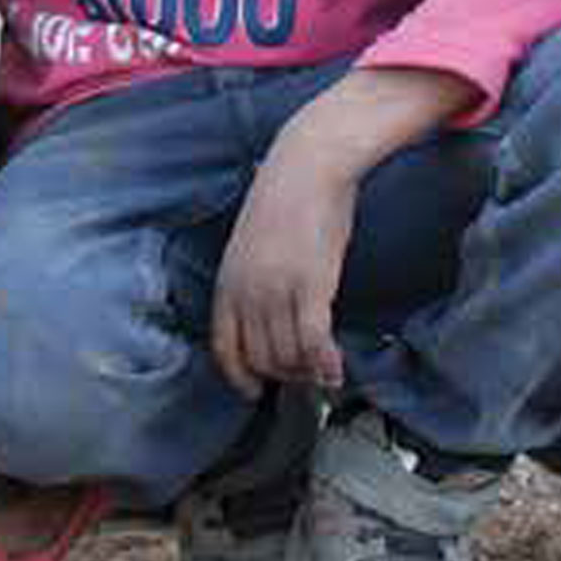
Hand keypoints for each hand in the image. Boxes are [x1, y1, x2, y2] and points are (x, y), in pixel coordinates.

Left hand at [210, 142, 355, 395]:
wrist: (306, 169)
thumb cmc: (286, 203)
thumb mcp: (252, 248)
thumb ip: (252, 282)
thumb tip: (266, 315)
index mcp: (227, 282)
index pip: (223, 346)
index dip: (238, 375)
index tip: (253, 391)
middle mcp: (245, 292)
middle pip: (260, 358)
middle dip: (284, 376)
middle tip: (306, 377)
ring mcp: (275, 290)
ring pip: (288, 356)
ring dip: (308, 373)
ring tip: (325, 373)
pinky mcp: (310, 286)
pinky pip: (314, 341)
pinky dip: (325, 363)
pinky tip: (337, 371)